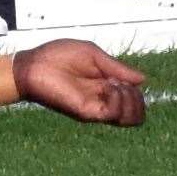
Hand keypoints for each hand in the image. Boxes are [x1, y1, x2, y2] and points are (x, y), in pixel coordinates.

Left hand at [13, 38, 146, 125]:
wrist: (34, 65)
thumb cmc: (58, 56)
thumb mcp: (94, 57)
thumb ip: (117, 68)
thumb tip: (143, 80)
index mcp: (105, 88)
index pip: (133, 100)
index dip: (134, 89)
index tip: (118, 76)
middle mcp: (102, 101)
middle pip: (135, 115)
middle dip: (137, 97)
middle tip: (119, 83)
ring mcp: (96, 108)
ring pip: (129, 119)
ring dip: (130, 99)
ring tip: (114, 85)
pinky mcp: (86, 112)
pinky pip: (113, 114)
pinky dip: (118, 99)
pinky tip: (106, 87)